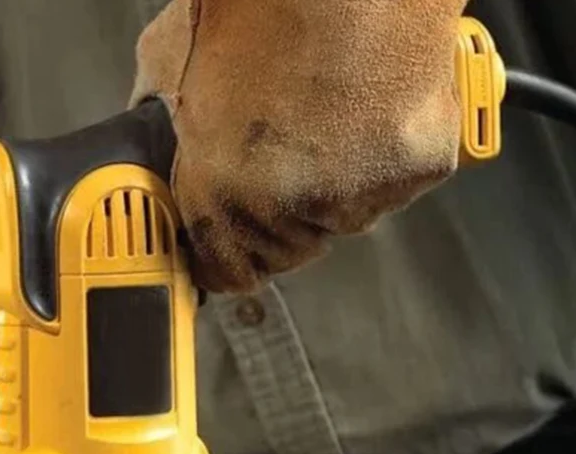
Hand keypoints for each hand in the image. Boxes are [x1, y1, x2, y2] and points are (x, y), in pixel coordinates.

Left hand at [133, 0, 465, 291]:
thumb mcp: (170, 59)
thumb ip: (163, 120)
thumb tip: (159, 139)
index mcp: (219, 193)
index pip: (225, 273)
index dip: (227, 255)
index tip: (231, 240)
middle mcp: (284, 209)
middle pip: (287, 249)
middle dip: (282, 212)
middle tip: (289, 152)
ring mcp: (355, 195)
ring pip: (345, 218)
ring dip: (338, 185)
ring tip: (333, 114)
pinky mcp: (416, 169)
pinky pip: (398, 182)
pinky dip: (392, 153)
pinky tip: (376, 103)